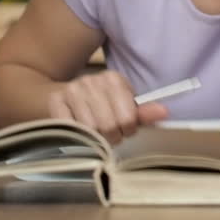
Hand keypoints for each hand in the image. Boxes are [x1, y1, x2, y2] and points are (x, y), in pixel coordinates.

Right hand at [47, 71, 168, 144]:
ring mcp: (72, 90)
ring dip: (93, 140)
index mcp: (114, 79)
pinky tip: (78, 131)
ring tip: (94, 134)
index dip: (127, 130)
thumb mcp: (123, 106)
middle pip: (108, 126)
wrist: (60, 97)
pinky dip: (76, 137)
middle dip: (111, 137)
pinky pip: (70, 130)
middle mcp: (92, 81)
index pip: (128, 118)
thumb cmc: (99, 106)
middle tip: (109, 135)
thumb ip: (143, 113)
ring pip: (89, 131)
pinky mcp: (55, 102)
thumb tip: (164, 112)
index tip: (124, 129)